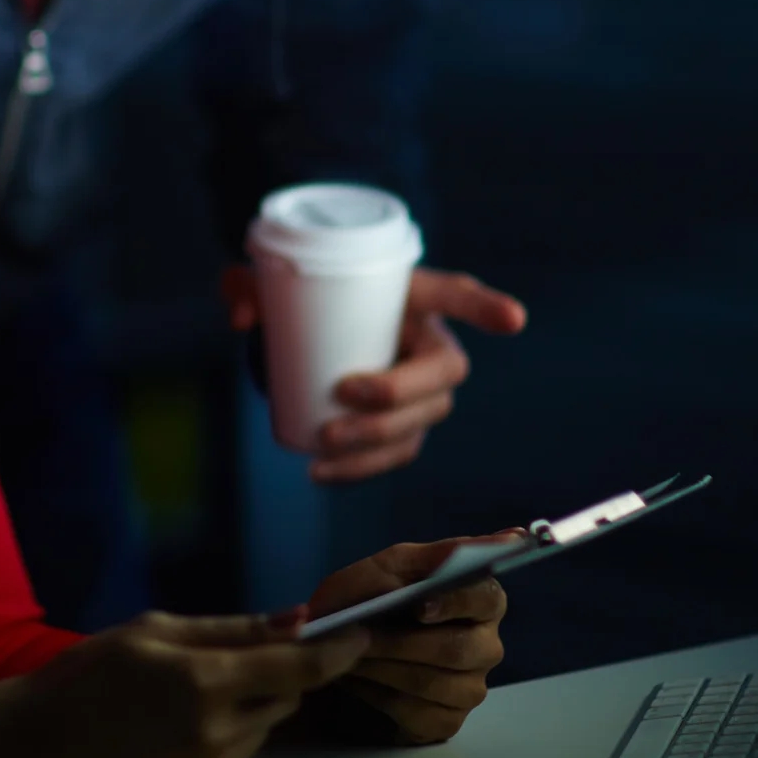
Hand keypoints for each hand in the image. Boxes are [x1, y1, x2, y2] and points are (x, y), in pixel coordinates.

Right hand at [2, 611, 371, 757]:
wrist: (36, 747)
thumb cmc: (88, 676)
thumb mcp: (152, 632)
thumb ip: (229, 629)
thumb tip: (296, 619)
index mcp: (202, 680)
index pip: (297, 667)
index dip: (337, 652)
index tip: (360, 637)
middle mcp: (214, 733)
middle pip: (283, 699)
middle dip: (269, 679)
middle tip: (216, 670)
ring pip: (258, 733)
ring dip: (239, 716)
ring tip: (176, 710)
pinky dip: (218, 750)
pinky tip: (168, 743)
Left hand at [220, 265, 527, 483]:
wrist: (301, 336)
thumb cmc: (299, 298)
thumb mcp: (270, 284)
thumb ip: (249, 285)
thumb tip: (243, 317)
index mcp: (411, 294)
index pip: (456, 295)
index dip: (485, 308)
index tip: (513, 320)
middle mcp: (428, 342)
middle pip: (442, 374)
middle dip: (400, 392)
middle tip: (344, 394)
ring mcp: (420, 390)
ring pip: (422, 422)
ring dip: (378, 440)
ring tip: (324, 445)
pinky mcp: (400, 426)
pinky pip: (398, 454)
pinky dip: (363, 469)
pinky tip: (324, 473)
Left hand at [302, 535, 514, 743]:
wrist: (331, 652)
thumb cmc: (364, 603)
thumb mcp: (384, 569)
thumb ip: (431, 557)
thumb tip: (504, 539)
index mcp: (479, 599)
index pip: (486, 597)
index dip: (455, 602)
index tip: (419, 606)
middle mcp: (486, 645)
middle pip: (459, 649)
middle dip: (402, 641)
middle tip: (361, 634)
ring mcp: (469, 688)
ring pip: (435, 683)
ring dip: (385, 667)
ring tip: (350, 655)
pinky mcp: (446, 722)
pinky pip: (418, 714)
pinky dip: (379, 695)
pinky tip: (357, 680)